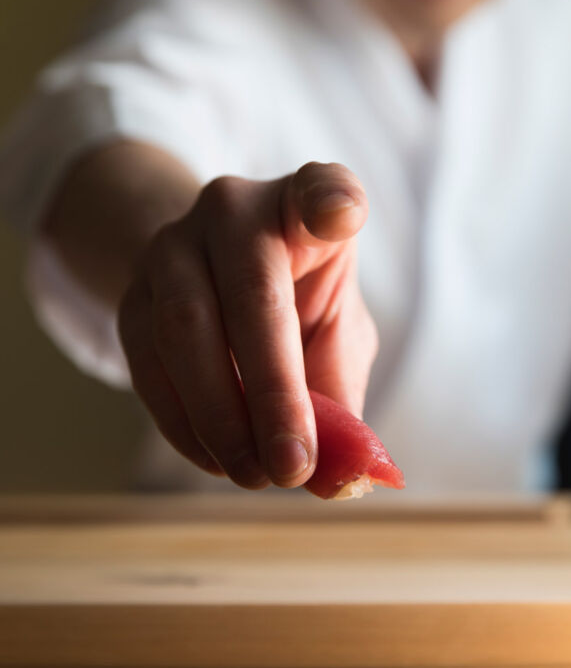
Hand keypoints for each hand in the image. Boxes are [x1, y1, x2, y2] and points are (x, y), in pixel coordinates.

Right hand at [117, 162, 377, 489]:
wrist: (210, 274)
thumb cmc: (296, 300)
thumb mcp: (336, 329)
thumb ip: (341, 395)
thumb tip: (336, 480)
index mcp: (301, 203)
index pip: (321, 187)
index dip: (331, 201)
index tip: (339, 217)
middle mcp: (233, 210)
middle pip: (250, 294)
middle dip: (271, 391)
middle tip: (292, 468)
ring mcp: (172, 246)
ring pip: (184, 331)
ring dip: (221, 419)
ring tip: (256, 474)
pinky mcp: (131, 294)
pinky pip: (148, 365)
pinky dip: (183, 424)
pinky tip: (217, 459)